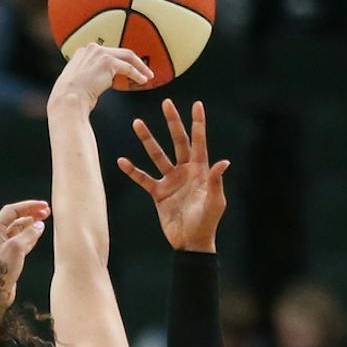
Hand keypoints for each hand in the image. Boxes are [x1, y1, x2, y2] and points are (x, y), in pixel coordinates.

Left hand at [0, 198, 49, 298]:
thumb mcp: (16, 248)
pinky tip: (38, 234)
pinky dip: (30, 237)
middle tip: (46, 212)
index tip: (43, 205)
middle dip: (31, 214)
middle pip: (15, 219)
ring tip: (43, 221)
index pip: (12, 211)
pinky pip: (21, 241)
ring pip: (19, 230)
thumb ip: (29, 234)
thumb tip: (39, 225)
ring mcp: (2, 246)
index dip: (28, 206)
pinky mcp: (8, 257)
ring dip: (31, 225)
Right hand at [51, 43, 150, 116]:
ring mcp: (99, 53)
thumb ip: (88, 78)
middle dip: (134, 61)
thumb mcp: (78, 83)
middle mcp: (91, 49)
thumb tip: (95, 85)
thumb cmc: (70, 98)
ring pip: (127, 56)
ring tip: (148, 76)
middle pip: (119, 51)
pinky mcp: (107, 62)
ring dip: (140, 66)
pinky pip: (128, 67)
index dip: (120, 61)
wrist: (68, 99)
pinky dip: (137, 74)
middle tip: (144, 70)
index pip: (107, 53)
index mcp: (83, 53)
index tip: (129, 69)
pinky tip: (144, 80)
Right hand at [117, 99, 230, 253]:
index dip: (198, 124)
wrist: (191, 243)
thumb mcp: (215, 202)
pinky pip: (143, 178)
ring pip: (157, 155)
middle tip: (166, 103)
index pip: (199, 143)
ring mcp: (170, 180)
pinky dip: (133, 171)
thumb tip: (224, 162)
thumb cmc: (207, 222)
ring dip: (147, 140)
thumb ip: (216, 181)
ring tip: (137, 123)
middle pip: (178, 141)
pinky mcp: (158, 193)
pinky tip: (122, 160)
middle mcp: (185, 171)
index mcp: (200, 171)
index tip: (197, 104)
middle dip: (172, 123)